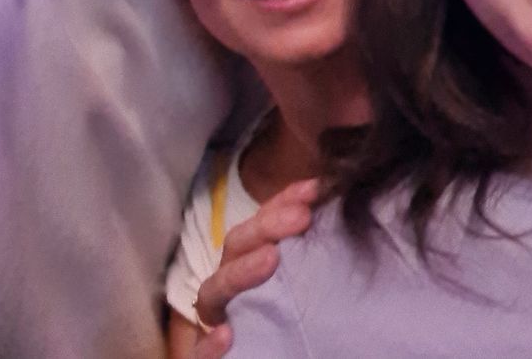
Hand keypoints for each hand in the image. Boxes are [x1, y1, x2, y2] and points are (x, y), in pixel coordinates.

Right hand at [191, 178, 317, 355]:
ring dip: (240, 272)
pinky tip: (226, 335)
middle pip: (235, 248)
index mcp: (248, 264)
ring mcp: (217, 322)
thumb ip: (309, 248)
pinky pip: (201, 353)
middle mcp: (229, 289)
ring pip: (213, 292)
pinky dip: (209, 345)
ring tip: (271, 258)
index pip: (259, 226)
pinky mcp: (212, 357)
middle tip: (301, 216)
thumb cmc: (294, 320)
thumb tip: (331, 198)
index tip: (313, 189)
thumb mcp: (305, 278)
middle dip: (266, 227)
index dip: (281, 203)